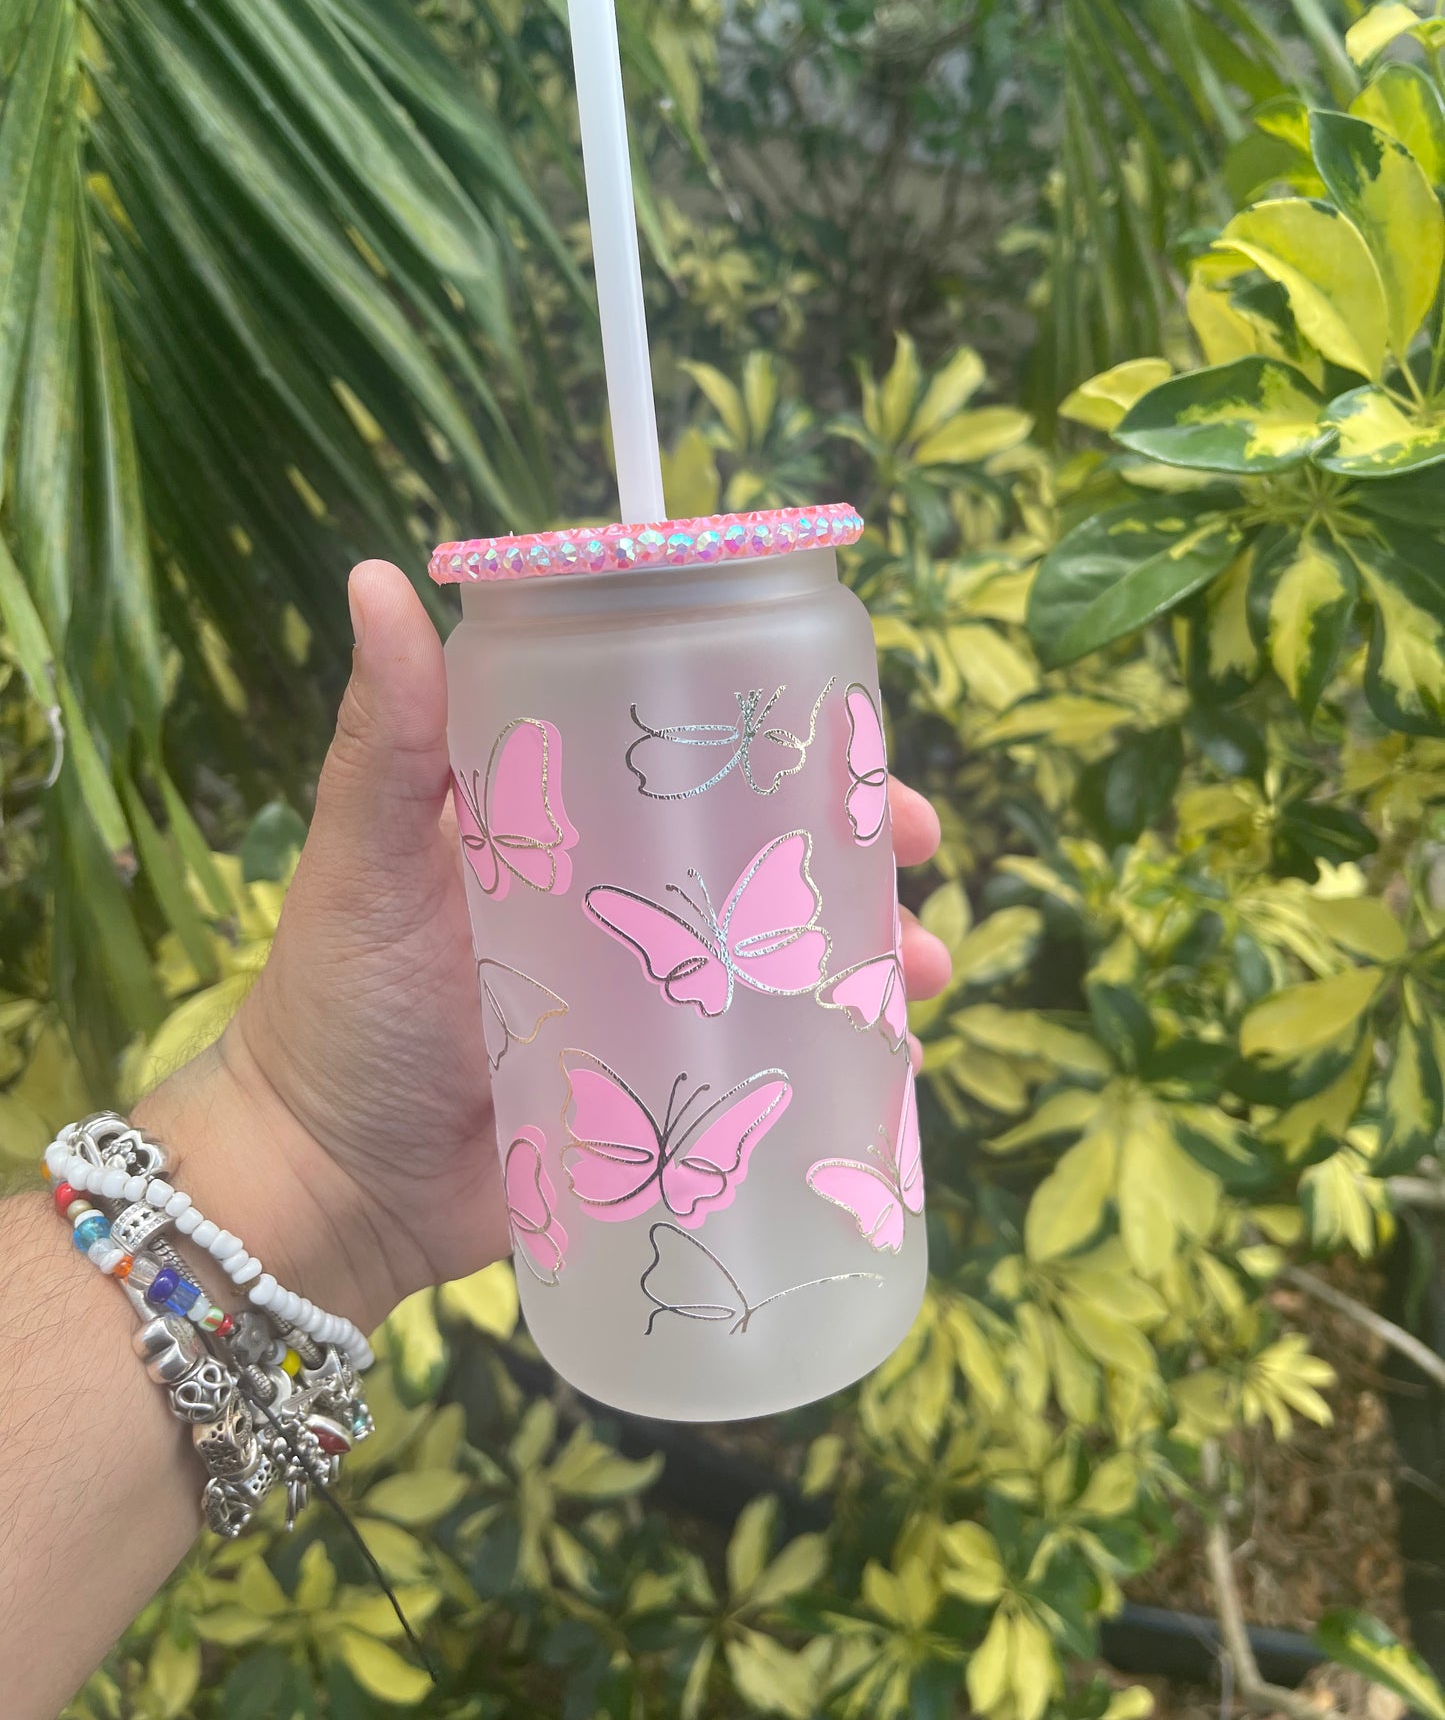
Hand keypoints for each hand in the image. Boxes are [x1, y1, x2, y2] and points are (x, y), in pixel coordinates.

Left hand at [146, 562, 951, 1336]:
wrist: (328, 1187)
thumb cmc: (338, 1006)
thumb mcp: (366, 856)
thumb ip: (388, 732)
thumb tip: (377, 572)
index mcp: (565, 832)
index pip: (689, 760)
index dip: (778, 739)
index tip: (849, 734)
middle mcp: (622, 905)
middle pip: (760, 856)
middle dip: (852, 847)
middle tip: (915, 845)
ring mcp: (651, 1004)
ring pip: (785, 960)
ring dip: (868, 953)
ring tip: (922, 970)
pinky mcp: (666, 1097)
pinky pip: (770, 1066)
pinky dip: (835, 1057)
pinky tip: (895, 1060)